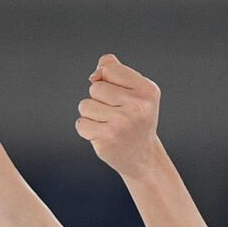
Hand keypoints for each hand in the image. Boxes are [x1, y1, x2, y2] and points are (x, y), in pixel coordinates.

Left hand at [74, 54, 161, 177]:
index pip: (109, 69)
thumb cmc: (136, 119)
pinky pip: (81, 124)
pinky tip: (101, 134)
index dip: (107, 81)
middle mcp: (136, 106)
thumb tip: (95, 73)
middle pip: (95, 88)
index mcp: (147, 90)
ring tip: (108, 124)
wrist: (143, 157)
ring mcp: (121, 123)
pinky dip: (87, 129)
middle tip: (115, 114)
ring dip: (91, 114)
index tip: (119, 95)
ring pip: (85, 105)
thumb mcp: (136, 91)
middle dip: (99, 99)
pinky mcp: (107, 138)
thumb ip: (116, 71)